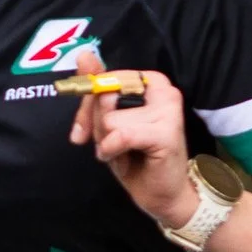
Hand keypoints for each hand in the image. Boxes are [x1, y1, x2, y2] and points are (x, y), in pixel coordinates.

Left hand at [66, 47, 195, 228]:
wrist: (162, 195)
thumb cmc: (135, 158)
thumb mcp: (107, 124)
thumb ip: (96, 91)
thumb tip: (84, 55)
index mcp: (150, 80)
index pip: (104, 80)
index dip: (87, 107)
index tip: (82, 131)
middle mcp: (164, 88)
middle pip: (104, 96)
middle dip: (97, 126)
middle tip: (111, 145)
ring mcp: (168, 109)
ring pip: (109, 119)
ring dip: (107, 142)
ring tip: (124, 153)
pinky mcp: (167, 132)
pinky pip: (120, 135)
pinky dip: (112, 150)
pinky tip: (122, 158)